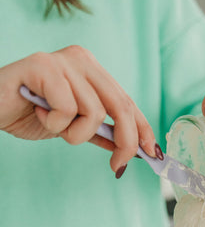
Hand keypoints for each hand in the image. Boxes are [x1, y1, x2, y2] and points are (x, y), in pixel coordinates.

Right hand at [0, 46, 156, 173]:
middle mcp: (81, 60)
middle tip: (118, 166)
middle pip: (121, 105)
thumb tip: (131, 149)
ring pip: (94, 112)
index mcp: (91, 70)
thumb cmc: (28, 115)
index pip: (127, 101)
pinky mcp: (43, 66)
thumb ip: (100, 131)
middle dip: (126, 141)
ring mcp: (63, 61)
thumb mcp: (72, 126)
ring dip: (75, 134)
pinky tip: (38, 115)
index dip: (143, 128)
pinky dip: (55, 124)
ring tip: (54, 127)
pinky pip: (67, 109)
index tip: (153, 153)